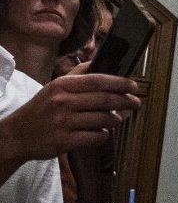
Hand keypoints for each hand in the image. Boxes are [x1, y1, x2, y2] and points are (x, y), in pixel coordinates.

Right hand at [0, 67, 139, 174]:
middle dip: (126, 101)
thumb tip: (99, 61)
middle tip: (135, 103)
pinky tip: (103, 132)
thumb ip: (77, 74)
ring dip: (116, 119)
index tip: (134, 86)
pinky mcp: (64, 141)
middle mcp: (62, 102)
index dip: (120, 83)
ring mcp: (63, 123)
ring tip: (118, 118)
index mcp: (61, 85)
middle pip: (105, 100)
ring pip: (103, 119)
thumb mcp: (54, 87)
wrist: (17, 135)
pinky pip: (95, 137)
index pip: (98, 80)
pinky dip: (104, 135)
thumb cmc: (41, 109)